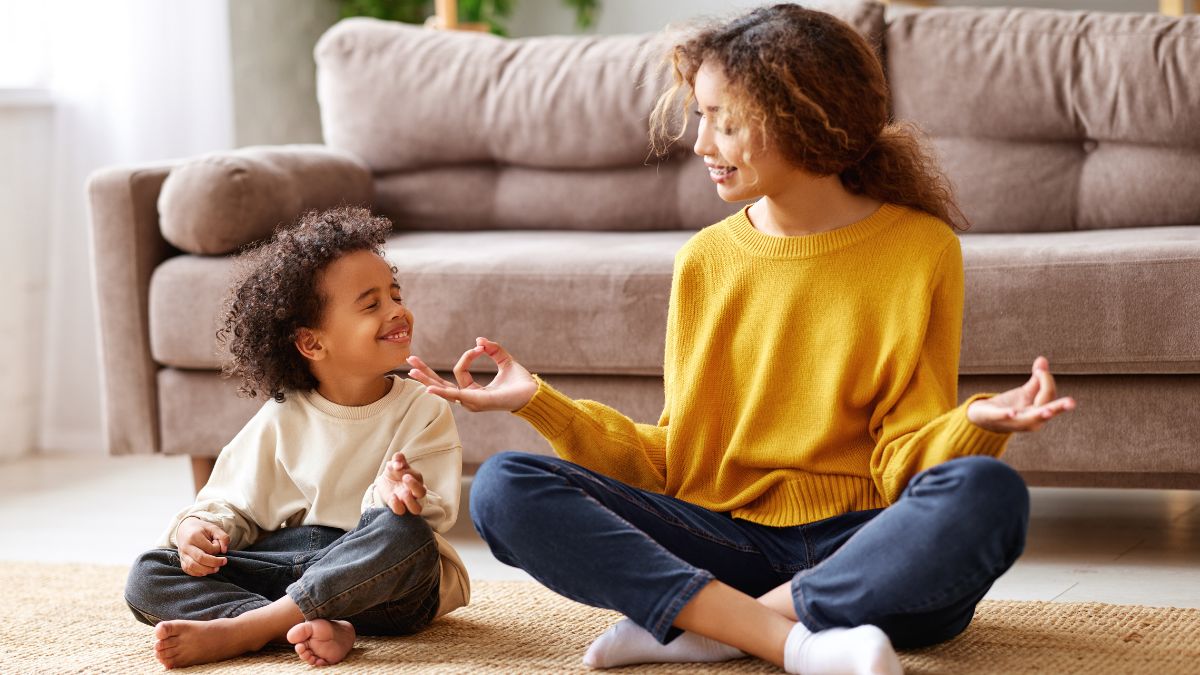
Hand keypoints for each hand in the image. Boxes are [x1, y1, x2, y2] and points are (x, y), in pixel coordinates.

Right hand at [175, 516, 228, 576]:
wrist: (184, 529)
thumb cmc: (201, 529)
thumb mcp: (214, 528)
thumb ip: (223, 537)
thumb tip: (224, 550)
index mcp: (194, 536)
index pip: (209, 548)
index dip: (217, 549)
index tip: (220, 546)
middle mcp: (186, 546)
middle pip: (200, 559)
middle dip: (214, 563)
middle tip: (223, 562)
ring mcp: (182, 554)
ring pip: (192, 567)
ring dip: (206, 570)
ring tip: (216, 568)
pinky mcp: (181, 560)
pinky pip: (188, 570)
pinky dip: (198, 573)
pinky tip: (206, 570)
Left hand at [375, 452, 426, 515]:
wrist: (385, 482)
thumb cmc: (394, 471)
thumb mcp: (395, 462)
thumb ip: (398, 459)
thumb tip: (398, 464)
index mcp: (416, 478)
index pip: (418, 477)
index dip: (409, 471)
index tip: (398, 466)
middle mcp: (414, 491)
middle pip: (422, 493)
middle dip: (415, 485)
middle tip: (405, 478)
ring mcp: (407, 501)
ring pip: (417, 509)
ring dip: (410, 502)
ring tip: (402, 493)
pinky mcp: (399, 507)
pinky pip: (401, 511)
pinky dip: (397, 505)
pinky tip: (392, 496)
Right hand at [407, 337, 538, 411]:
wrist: (533, 393)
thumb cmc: (521, 382)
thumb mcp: (505, 360)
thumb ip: (492, 349)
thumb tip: (479, 340)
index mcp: (473, 391)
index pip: (460, 371)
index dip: (468, 356)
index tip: (481, 347)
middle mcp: (469, 398)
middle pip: (441, 384)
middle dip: (426, 372)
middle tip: (410, 360)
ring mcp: (471, 402)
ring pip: (444, 389)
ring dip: (427, 379)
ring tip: (412, 371)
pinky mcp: (476, 402)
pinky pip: (456, 395)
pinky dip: (442, 391)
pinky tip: (429, 388)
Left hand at [967, 356, 1075, 432]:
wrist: (984, 418)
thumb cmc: (1011, 406)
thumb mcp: (1026, 392)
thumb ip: (1037, 379)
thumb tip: (1042, 359)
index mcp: (1039, 412)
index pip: (1049, 394)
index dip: (1046, 379)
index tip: (1039, 369)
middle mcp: (1030, 420)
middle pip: (1046, 412)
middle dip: (1058, 408)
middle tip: (1072, 402)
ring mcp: (1013, 422)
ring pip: (1028, 419)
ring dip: (1038, 415)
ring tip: (1047, 411)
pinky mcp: (995, 418)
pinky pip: (1003, 417)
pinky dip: (1008, 415)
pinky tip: (1012, 412)